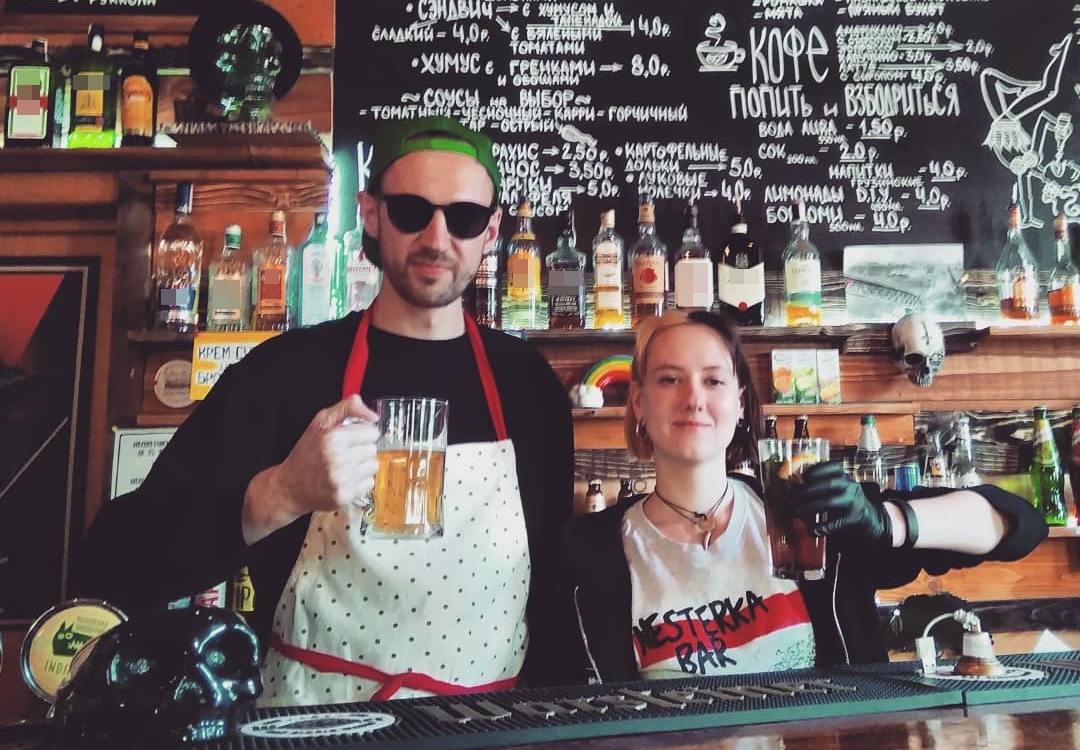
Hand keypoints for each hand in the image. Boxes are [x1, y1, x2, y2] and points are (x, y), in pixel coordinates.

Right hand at [270, 394, 379, 514]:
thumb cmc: (306, 453)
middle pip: (372, 449)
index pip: (372, 432)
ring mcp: (341, 480)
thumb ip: (348, 407)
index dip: (361, 433)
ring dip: (362, 465)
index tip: (350, 438)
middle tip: (344, 453)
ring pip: (373, 466)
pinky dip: (359, 481)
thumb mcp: (321, 421)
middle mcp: (337, 459)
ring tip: (344, 466)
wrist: (290, 486)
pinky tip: (345, 478)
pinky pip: (369, 483)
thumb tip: (373, 415)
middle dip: (360, 449)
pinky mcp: (345, 495)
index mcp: (332, 438)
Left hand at [793, 462, 891, 548]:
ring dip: (809, 508)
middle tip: (789, 499)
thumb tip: (792, 486)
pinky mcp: (855, 519)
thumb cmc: (844, 502)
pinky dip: (822, 526)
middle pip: (827, 484)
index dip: (815, 470)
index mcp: (845, 476)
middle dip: (806, 491)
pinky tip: (811, 530)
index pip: (832, 466)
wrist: (871, 520)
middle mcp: (851, 486)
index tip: (801, 476)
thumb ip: (818, 486)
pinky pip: (836, 522)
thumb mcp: (835, 489)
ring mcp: (855, 502)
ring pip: (830, 502)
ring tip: (794, 512)